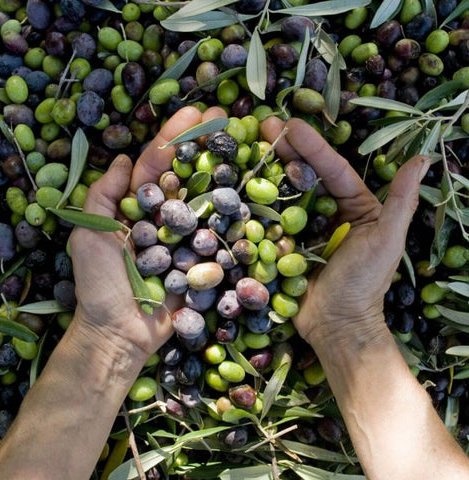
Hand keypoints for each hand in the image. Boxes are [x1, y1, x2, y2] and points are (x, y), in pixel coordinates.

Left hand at [69, 106, 225, 356]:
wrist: (122, 334)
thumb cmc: (101, 285)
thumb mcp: (88, 236)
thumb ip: (102, 197)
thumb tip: (121, 159)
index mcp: (135, 208)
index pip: (156, 165)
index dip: (174, 137)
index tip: (196, 112)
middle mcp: (162, 217)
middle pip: (186, 175)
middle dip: (204, 145)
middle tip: (228, 118)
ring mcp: (185, 237)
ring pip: (206, 201)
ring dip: (223, 172)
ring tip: (244, 145)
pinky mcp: (202, 260)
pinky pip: (219, 235)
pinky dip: (233, 215)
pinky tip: (250, 192)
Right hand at [261, 117, 429, 349]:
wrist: (335, 324)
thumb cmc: (365, 283)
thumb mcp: (387, 240)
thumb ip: (401, 201)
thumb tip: (422, 158)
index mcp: (355, 206)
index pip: (332, 170)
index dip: (313, 147)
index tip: (291, 125)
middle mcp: (328, 212)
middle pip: (305, 175)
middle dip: (286, 149)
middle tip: (263, 125)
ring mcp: (303, 227)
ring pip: (285, 192)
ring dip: (268, 169)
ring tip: (250, 145)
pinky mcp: (284, 243)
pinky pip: (270, 220)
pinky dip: (258, 202)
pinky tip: (242, 183)